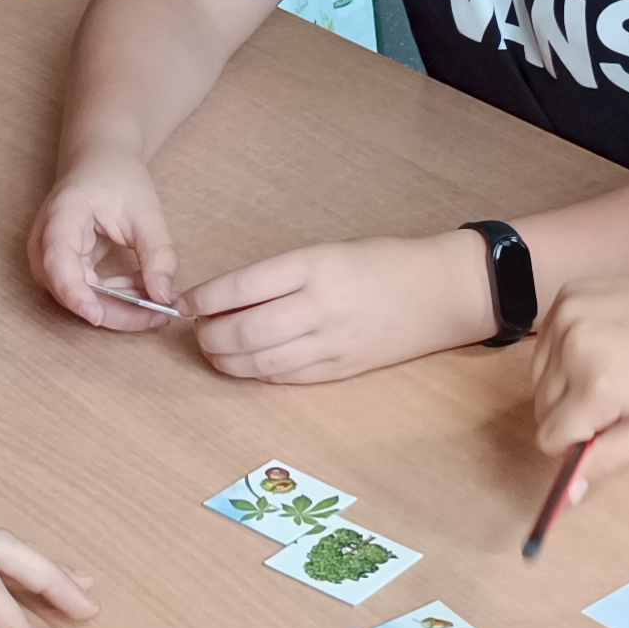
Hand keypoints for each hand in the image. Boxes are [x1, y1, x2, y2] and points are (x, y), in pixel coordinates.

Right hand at [27, 151, 175, 329]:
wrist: (99, 161)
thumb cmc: (117, 177)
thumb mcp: (146, 213)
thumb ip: (158, 255)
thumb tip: (164, 298)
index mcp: (61, 217)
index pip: (58, 261)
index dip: (75, 294)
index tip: (97, 316)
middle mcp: (45, 243)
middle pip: (72, 290)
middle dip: (117, 309)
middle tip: (162, 312)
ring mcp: (50, 259)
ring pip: (82, 299)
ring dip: (122, 304)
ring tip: (160, 295)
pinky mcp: (64, 268)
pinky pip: (89, 293)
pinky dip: (118, 295)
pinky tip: (144, 285)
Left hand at [187, 232, 490, 385]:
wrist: (442, 292)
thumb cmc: (385, 262)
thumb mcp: (330, 251)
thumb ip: (282, 274)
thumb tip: (228, 296)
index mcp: (316, 266)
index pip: (242, 287)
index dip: (205, 299)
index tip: (186, 302)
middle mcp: (320, 306)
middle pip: (244, 332)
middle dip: (209, 335)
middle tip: (198, 330)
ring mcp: (332, 343)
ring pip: (260, 361)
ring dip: (227, 359)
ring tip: (215, 349)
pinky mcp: (342, 369)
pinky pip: (286, 377)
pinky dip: (258, 372)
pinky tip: (248, 363)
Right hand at [525, 262, 628, 510]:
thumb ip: (607, 459)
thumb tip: (567, 494)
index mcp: (599, 385)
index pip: (550, 438)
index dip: (578, 443)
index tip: (609, 427)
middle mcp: (573, 346)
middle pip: (542, 408)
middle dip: (572, 414)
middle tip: (619, 398)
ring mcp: (567, 314)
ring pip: (539, 378)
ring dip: (565, 385)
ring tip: (612, 369)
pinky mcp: (567, 294)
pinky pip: (546, 345)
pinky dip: (564, 354)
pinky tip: (603, 347)